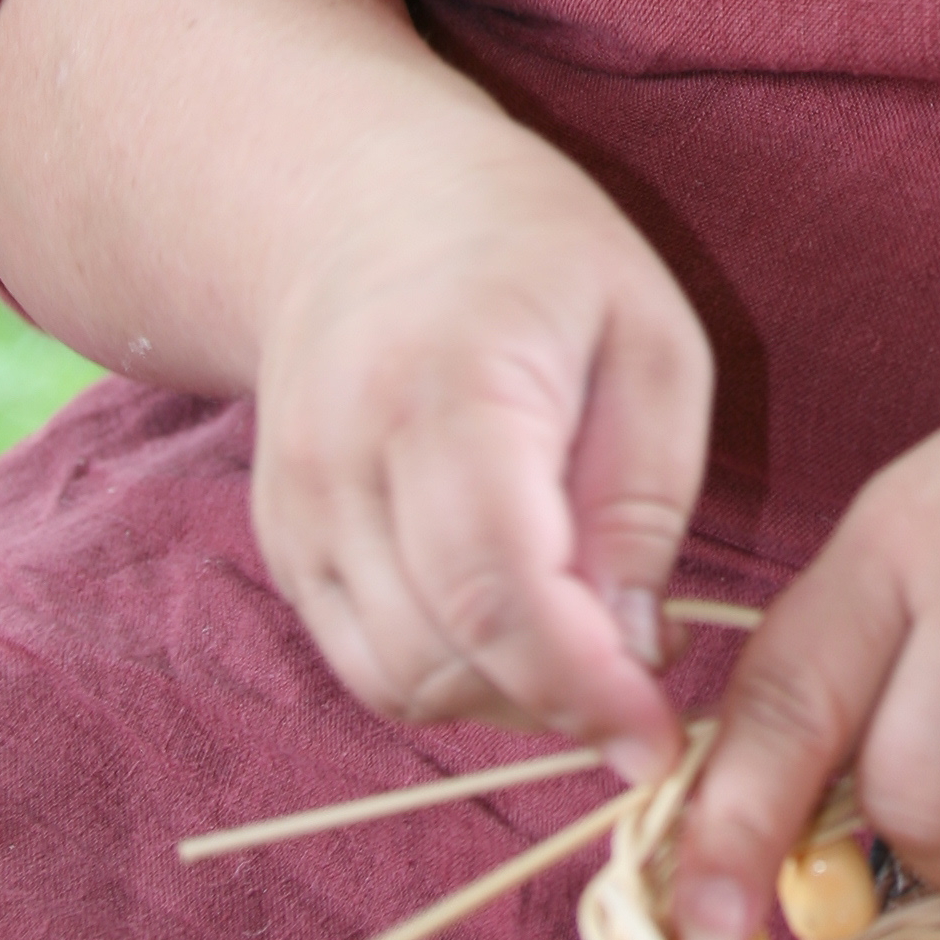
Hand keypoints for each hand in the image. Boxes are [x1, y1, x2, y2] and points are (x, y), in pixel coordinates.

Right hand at [249, 104, 711, 777]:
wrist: (358, 201)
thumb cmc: (534, 251)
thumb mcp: (646, 331)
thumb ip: (646, 490)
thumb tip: (637, 647)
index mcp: (449, 385)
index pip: (497, 585)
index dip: (581, 685)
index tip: (656, 738)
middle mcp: (346, 456)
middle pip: (442, 652)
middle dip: (555, 702)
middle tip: (642, 686)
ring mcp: (297, 507)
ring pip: (398, 679)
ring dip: (503, 701)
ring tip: (585, 644)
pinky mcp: (283, 543)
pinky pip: (365, 662)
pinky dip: (449, 681)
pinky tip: (516, 629)